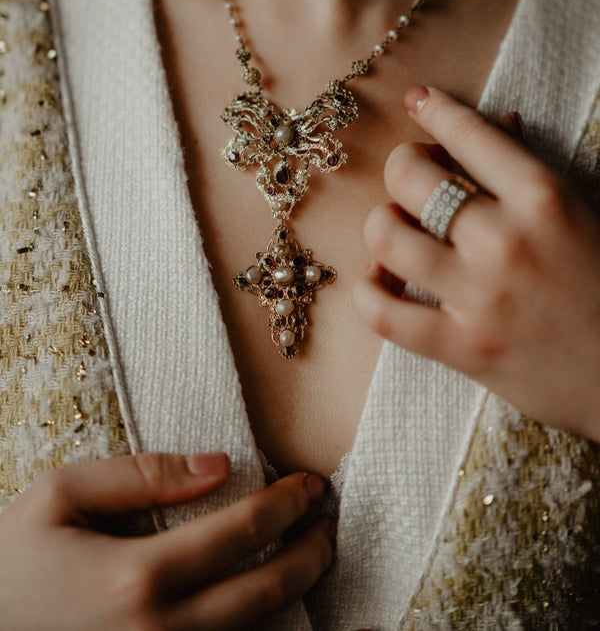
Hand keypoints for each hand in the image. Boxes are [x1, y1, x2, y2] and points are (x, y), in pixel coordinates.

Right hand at [0, 452, 333, 629]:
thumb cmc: (13, 562)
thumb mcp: (61, 496)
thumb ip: (142, 475)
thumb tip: (219, 465)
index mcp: (139, 578)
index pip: (243, 533)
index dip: (287, 504)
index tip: (310, 483)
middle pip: (266, 593)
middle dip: (311, 553)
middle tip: (329, 521)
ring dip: (294, 590)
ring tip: (314, 553)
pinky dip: (257, 625)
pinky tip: (267, 596)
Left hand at [354, 85, 599, 441]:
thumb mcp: (581, 211)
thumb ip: (531, 171)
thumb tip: (497, 124)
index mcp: (543, 198)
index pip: (468, 133)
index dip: (434, 109)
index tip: (419, 102)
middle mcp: (505, 241)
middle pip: (409, 177)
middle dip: (403, 167)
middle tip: (414, 180)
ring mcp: (480, 297)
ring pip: (385, 236)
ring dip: (382, 226)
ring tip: (398, 233)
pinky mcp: (463, 350)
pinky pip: (383, 313)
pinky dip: (369, 291)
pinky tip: (381, 280)